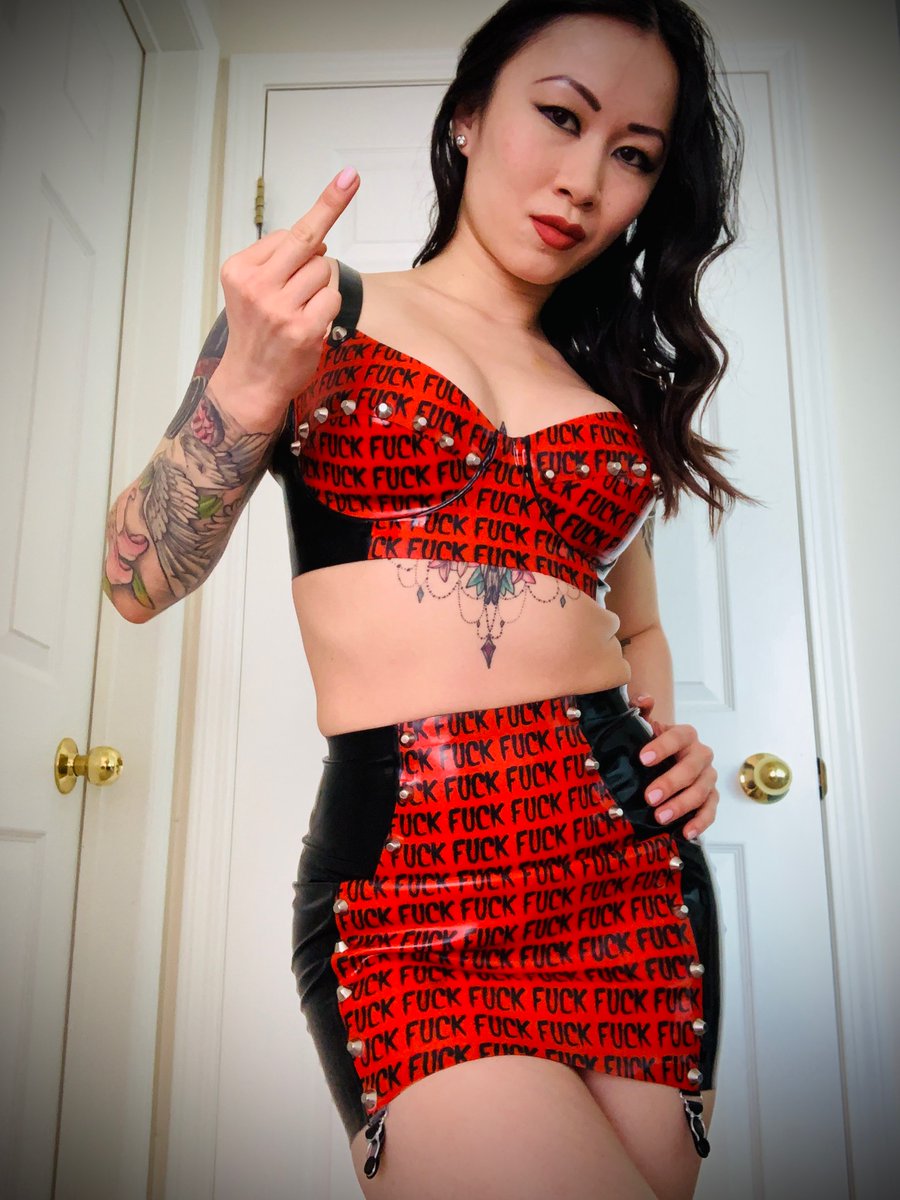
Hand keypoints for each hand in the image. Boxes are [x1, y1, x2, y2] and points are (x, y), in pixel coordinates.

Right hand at [215, 165, 360, 414]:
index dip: (311, 230)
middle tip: (350, 180)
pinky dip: (329, 307)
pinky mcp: (302, 329)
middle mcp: (256, 285)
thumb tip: (318, 240)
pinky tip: (311, 323)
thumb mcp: (251, 289)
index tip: (347, 178)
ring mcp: (279, 308)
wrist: (250, 383)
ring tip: (300, 309)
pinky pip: (332, 297)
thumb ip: (279, 262)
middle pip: (307, 240)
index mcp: (239, 270)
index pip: (286, 235)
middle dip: (331, 207)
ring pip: (323, 271)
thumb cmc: (257, 333)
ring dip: (321, 286)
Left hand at [628, 692, 718, 839]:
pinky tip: (686, 832)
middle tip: (649, 797)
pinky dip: (700, 822)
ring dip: (681, 805)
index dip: (662, 746)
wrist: (668, 758)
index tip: (642, 758)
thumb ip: (640, 710)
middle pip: (690, 768)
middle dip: (670, 783)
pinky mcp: (711, 798)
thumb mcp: (644, 725)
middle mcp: (700, 755)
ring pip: (701, 791)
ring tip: (660, 817)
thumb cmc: (653, 743)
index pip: (678, 736)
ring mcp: (708, 777)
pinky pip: (710, 811)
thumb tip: (643, 700)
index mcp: (685, 735)